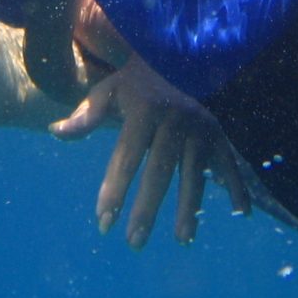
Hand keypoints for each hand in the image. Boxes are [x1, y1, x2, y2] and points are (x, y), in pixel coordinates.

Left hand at [50, 55, 250, 247]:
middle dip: (147, 209)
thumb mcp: (110, 90)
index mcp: (145, 108)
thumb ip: (86, 115)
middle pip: (160, 171)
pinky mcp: (219, 134)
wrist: (179, 55)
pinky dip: (238, 187)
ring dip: (189, 208)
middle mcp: (176, 118)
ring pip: (195, 174)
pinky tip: (242, 214)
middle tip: (134, 243)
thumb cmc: (136, 80)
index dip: (114, 190)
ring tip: (181, 240)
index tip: (103, 223)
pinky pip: (229, 163)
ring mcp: (201, 127)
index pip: (127, 156)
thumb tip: (55, 132)